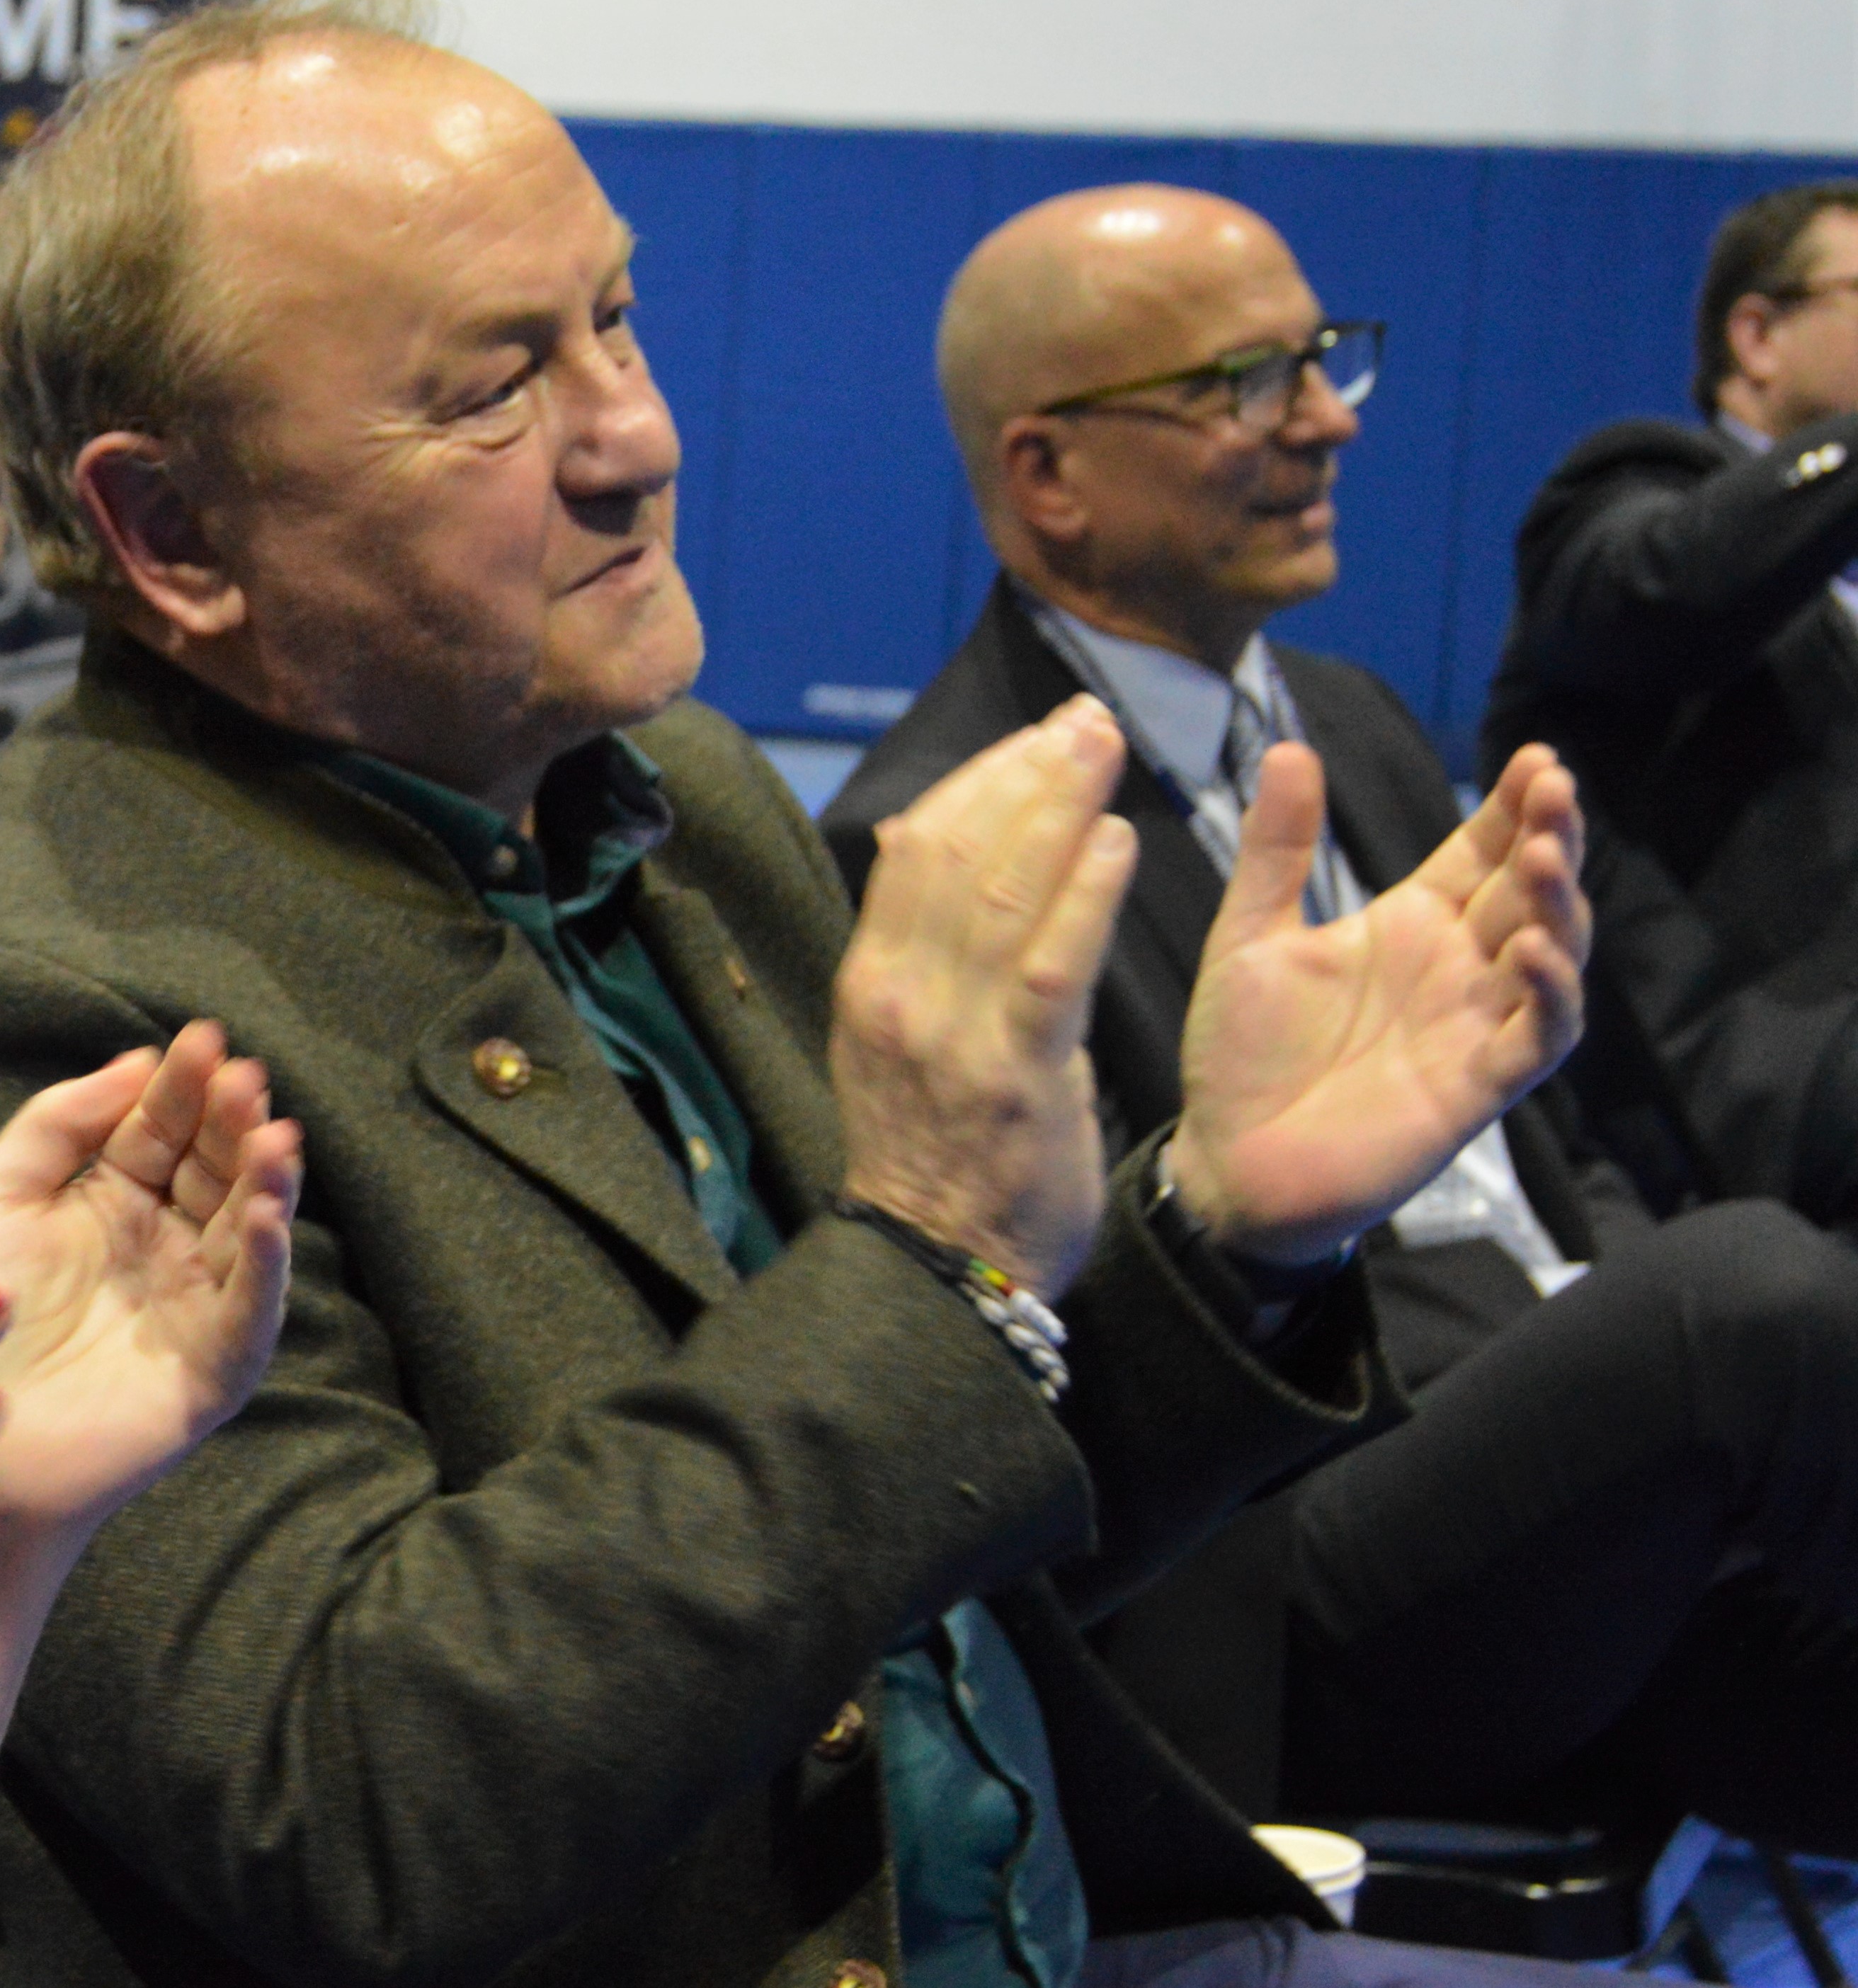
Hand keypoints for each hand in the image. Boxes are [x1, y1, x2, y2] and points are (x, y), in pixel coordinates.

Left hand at [0, 1022, 301, 1546]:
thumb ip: (56, 1125)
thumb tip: (135, 1060)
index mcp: (110, 1203)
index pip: (161, 1131)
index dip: (183, 1087)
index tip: (201, 1038)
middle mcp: (161, 1249)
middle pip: (212, 1171)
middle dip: (232, 1122)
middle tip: (243, 1073)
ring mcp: (190, 1308)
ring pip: (244, 1232)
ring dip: (265, 1182)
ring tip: (273, 1131)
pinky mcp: (208, 1371)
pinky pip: (248, 1311)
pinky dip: (263, 1264)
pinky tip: (263, 1214)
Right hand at [830, 696, 1135, 1297]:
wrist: (935, 1270)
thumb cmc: (938, 1155)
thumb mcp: (902, 1043)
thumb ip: (921, 954)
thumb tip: (925, 849)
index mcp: (871, 980)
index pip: (916, 849)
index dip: (980, 779)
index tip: (1036, 735)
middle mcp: (898, 994)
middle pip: (958, 850)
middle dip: (1025, 771)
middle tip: (1085, 717)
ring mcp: (950, 1033)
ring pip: (1000, 891)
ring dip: (1059, 806)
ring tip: (1106, 748)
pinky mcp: (1011, 1073)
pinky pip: (1047, 965)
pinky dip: (1081, 895)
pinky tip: (1116, 841)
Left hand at [1170, 739, 1587, 1267]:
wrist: (1226, 1162)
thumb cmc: (1242, 1054)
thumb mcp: (1249, 937)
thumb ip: (1276, 852)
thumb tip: (1289, 749)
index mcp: (1409, 924)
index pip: (1479, 851)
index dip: (1510, 806)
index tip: (1533, 756)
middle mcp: (1455, 967)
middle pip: (1527, 889)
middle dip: (1549, 836)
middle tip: (1553, 786)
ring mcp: (1473, 1025)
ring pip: (1551, 953)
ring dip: (1559, 903)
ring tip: (1545, 853)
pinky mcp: (1478, 1086)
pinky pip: (1538, 1036)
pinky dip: (1550, 995)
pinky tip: (1538, 952)